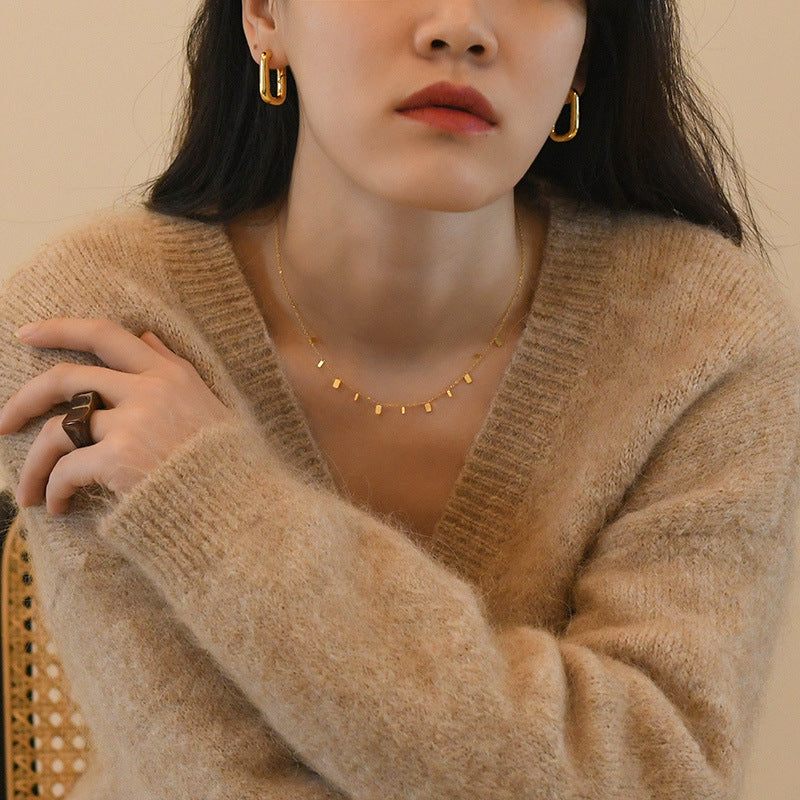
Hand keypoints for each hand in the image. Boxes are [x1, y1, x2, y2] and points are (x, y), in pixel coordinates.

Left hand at [0, 318, 233, 513]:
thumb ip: (174, 368)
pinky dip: (55, 491)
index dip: (60, 329)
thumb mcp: (208, 403)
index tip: (26, 333)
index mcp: (169, 373)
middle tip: (2, 423)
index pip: (106, 334)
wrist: (239, 505)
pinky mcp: (120, 457)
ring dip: (34, 464)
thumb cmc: (226, 462)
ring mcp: (133, 422)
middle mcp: (149, 389)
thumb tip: (148, 334)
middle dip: (23, 399)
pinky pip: (67, 468)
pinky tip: (59, 506)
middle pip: (66, 377)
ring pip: (57, 430)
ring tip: (29, 492)